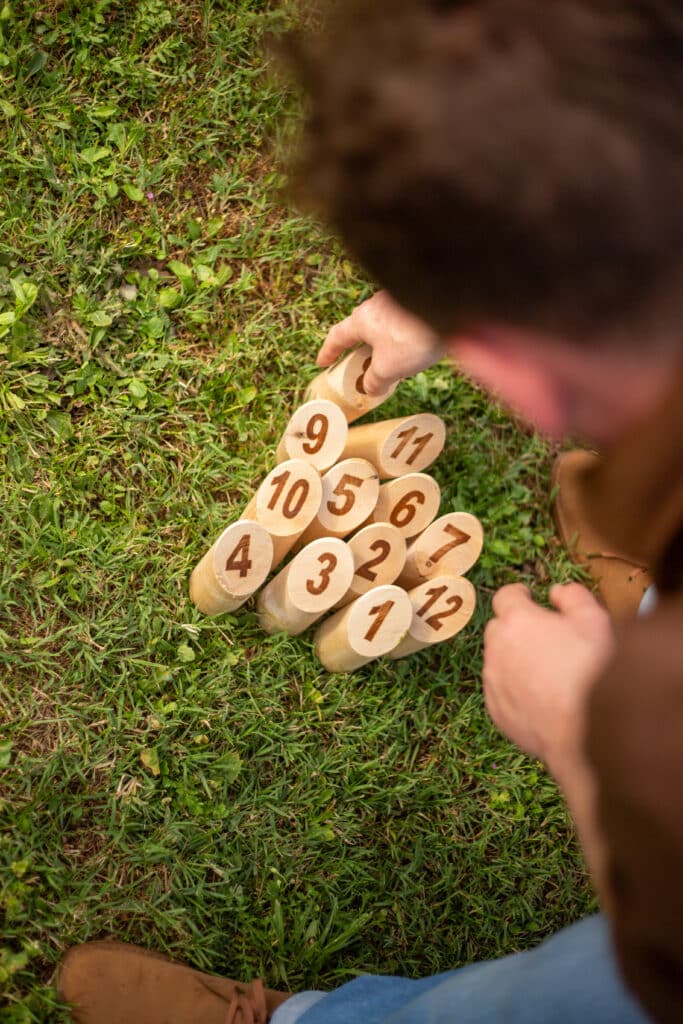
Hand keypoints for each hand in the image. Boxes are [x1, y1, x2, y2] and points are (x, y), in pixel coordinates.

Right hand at [317, 291, 443, 394]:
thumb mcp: (388, 368)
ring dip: (382, 343)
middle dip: (359, 346)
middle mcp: (376, 307)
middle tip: (359, 363)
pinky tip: (413, 349)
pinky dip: (400, 338)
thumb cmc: (411, 338)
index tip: (322, 362)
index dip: (328, 351)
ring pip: (383, 325)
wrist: (451, 310)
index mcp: (362, 320)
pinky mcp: (417, 305)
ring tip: (390, 361)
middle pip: (361, 328)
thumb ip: (374, 381)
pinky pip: (401, 323)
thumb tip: (369, 388)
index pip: (337, 336)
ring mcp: (398, 302)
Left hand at [483, 583, 612, 767]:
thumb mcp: (594, 620)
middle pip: (498, 629)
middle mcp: (497, 650)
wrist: (586, 730)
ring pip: (497, 663)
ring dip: (515, 661)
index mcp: (516, 621)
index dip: (518, 595)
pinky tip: (542, 699)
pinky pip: (501, 694)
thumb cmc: (592, 670)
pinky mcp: (497, 713)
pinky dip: (515, 691)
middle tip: (544, 637)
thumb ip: (574, 597)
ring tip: (548, 672)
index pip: (505, 596)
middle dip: (516, 628)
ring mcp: (494, 684)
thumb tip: (558, 592)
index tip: (529, 599)